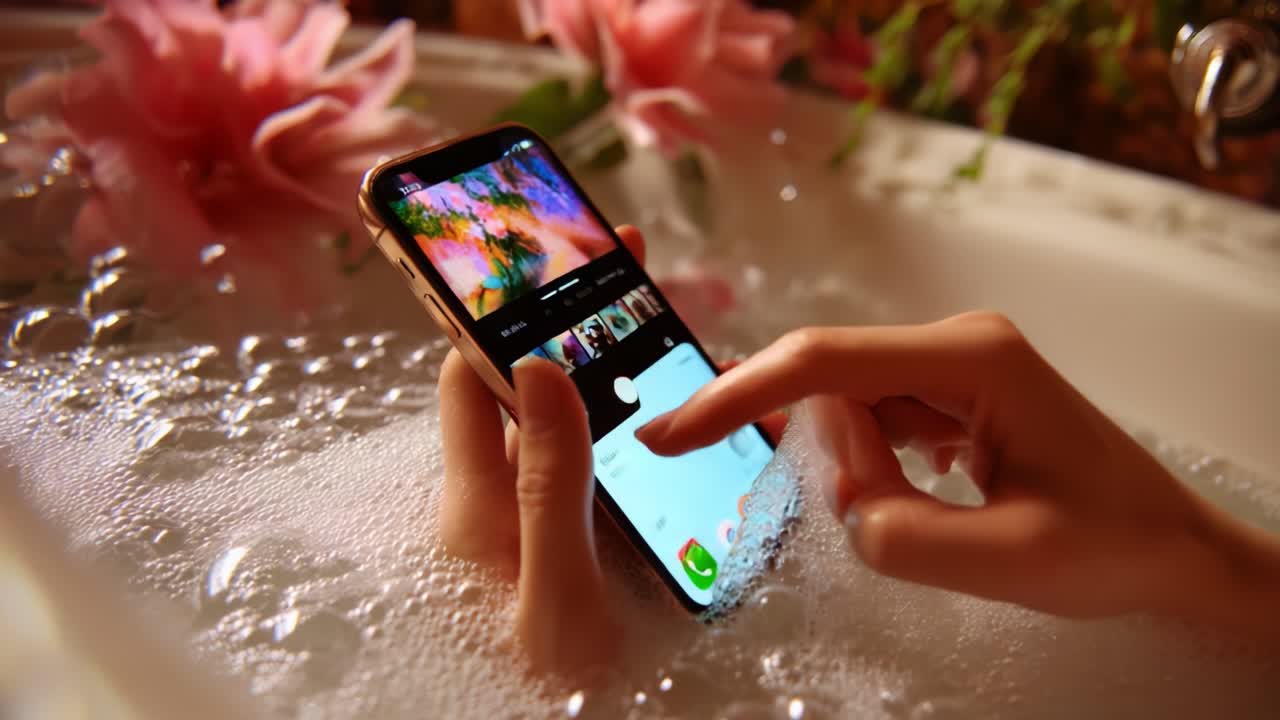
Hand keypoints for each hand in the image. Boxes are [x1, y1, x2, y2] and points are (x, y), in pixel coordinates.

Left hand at [436, 226, 784, 672]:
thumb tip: (543, 368)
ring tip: (676, 336)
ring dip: (619, 381)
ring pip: (578, 429)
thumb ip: (548, 483)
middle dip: (575, 328)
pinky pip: (606, 473)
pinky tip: (687, 422)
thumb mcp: (551, 585)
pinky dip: (641, 436)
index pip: (469, 377)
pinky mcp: (578, 544)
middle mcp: (504, 499)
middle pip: (532, 391)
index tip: (547, 263)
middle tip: (628, 274)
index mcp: (478, 498)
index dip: (499, 315)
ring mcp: (542, 520)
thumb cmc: (537, 682)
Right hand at [638, 312, 1279, 633]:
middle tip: (894, 525)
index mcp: (973, 358)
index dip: (736, 395)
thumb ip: (898, 534)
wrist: (1176, 549)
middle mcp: (956, 343)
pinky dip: (874, 468)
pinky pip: (878, 422)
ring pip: (851, 408)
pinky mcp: (951, 394)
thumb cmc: (1114, 545)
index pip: (824, 362)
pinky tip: (925, 501)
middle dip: (830, 459)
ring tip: (940, 523)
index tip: (669, 433)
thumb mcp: (1006, 561)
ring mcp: (953, 365)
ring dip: (861, 472)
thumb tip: (844, 500)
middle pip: (833, 385)